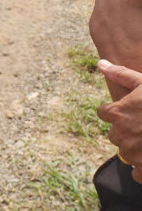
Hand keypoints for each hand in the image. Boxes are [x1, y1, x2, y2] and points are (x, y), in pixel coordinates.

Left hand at [98, 59, 141, 181]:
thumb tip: (100, 63)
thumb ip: (121, 74)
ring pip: (125, 152)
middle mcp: (121, 134)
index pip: (103, 113)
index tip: (129, 111)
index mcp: (117, 113)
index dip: (116, 111)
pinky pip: (136, 174)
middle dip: (126, 131)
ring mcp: (133, 154)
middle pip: (114, 134)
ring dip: (135, 149)